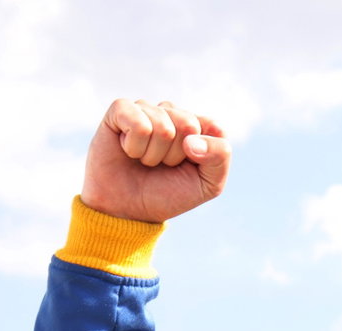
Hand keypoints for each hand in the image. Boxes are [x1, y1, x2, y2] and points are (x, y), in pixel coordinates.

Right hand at [80, 98, 230, 222]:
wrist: (128, 210)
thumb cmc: (168, 194)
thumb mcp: (208, 184)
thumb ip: (220, 156)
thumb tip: (191, 139)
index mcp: (198, 126)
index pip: (214, 127)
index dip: (203, 155)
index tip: (189, 167)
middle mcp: (172, 112)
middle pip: (188, 124)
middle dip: (175, 156)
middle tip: (162, 165)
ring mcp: (146, 109)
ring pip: (163, 127)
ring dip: (153, 155)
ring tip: (144, 160)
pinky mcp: (121, 109)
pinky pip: (138, 124)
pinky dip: (134, 147)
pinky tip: (128, 150)